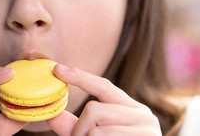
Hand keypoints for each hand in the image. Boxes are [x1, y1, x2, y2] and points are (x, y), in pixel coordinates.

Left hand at [47, 65, 161, 135]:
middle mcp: (143, 115)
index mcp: (133, 109)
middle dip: (78, 130)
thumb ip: (76, 126)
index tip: (58, 69)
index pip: (104, 86)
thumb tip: (52, 114)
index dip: (80, 77)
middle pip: (93, 109)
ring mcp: (147, 130)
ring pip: (95, 130)